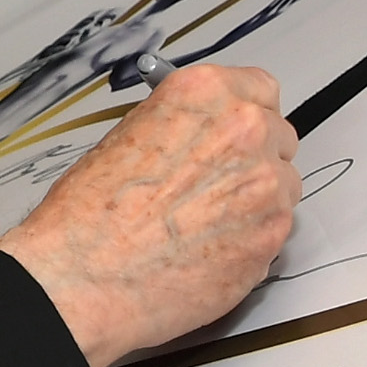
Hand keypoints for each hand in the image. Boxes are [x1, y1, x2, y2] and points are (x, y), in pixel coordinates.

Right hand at [0, 63, 299, 366]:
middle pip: (277, 136)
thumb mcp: (127, 137)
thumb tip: (203, 135)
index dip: (244, 113)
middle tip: (215, 182)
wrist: (84, 278)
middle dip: (253, 157)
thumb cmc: (89, 216)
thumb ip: (184, 127)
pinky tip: (209, 248)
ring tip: (205, 222)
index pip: (258, 87)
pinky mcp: (273, 238)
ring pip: (283, 185)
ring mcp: (266, 187)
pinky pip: (276, 230)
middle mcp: (245, 132)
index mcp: (205, 94)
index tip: (234, 129)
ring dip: (256, 199)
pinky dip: (252, 238)